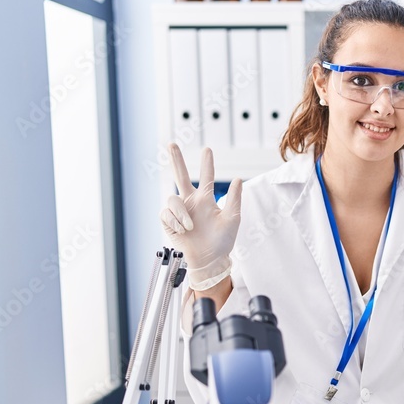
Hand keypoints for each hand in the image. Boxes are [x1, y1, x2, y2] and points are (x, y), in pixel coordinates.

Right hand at [159, 144, 241, 290]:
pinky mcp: (169, 221)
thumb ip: (234, 199)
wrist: (210, 259)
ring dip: (181, 213)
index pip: (206, 177)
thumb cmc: (223, 241)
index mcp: (206, 199)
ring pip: (173, 198)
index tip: (208, 150)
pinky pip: (166, 213)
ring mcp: (179, 211)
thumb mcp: (232, 219)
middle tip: (172, 144)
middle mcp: (191, 201)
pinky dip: (174, 221)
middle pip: (181, 176)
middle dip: (176, 160)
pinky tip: (182, 229)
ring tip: (189, 226)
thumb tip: (238, 179)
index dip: (207, 164)